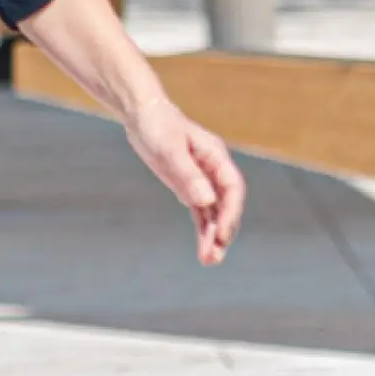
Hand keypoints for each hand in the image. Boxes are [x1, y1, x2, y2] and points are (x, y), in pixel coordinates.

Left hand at [122, 99, 244, 265]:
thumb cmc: (157, 125)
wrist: (142, 114)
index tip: (223, 234)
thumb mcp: (169, 149)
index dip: (231, 212)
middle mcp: (213, 170)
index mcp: (215, 157)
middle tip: (214, 256)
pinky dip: (202, 230)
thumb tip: (207, 200)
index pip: (232, 189)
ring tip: (209, 261)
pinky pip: (200, 212)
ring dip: (213, 236)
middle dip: (223, 231)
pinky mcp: (189, 187)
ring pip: (214, 212)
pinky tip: (203, 249)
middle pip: (226, 205)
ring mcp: (202, 180)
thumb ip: (188, 175)